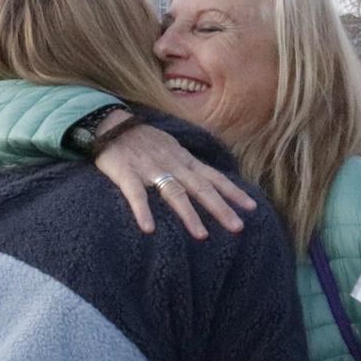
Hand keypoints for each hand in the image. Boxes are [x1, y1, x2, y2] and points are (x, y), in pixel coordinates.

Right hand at [93, 116, 256, 239]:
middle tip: (238, 228)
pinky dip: (143, 211)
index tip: (252, 208)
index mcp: (183, 160)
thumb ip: (188, 166)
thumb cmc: (142, 140)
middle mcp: (172, 164)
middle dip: (220, 208)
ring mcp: (150, 169)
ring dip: (188, 215)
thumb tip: (209, 183)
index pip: (213, 177)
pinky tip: (149, 229)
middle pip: (200, 188)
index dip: (233, 192)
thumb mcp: (171, 149)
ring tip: (202, 236)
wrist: (109, 124)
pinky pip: (136, 195)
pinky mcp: (126, 174)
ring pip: (173, 193)